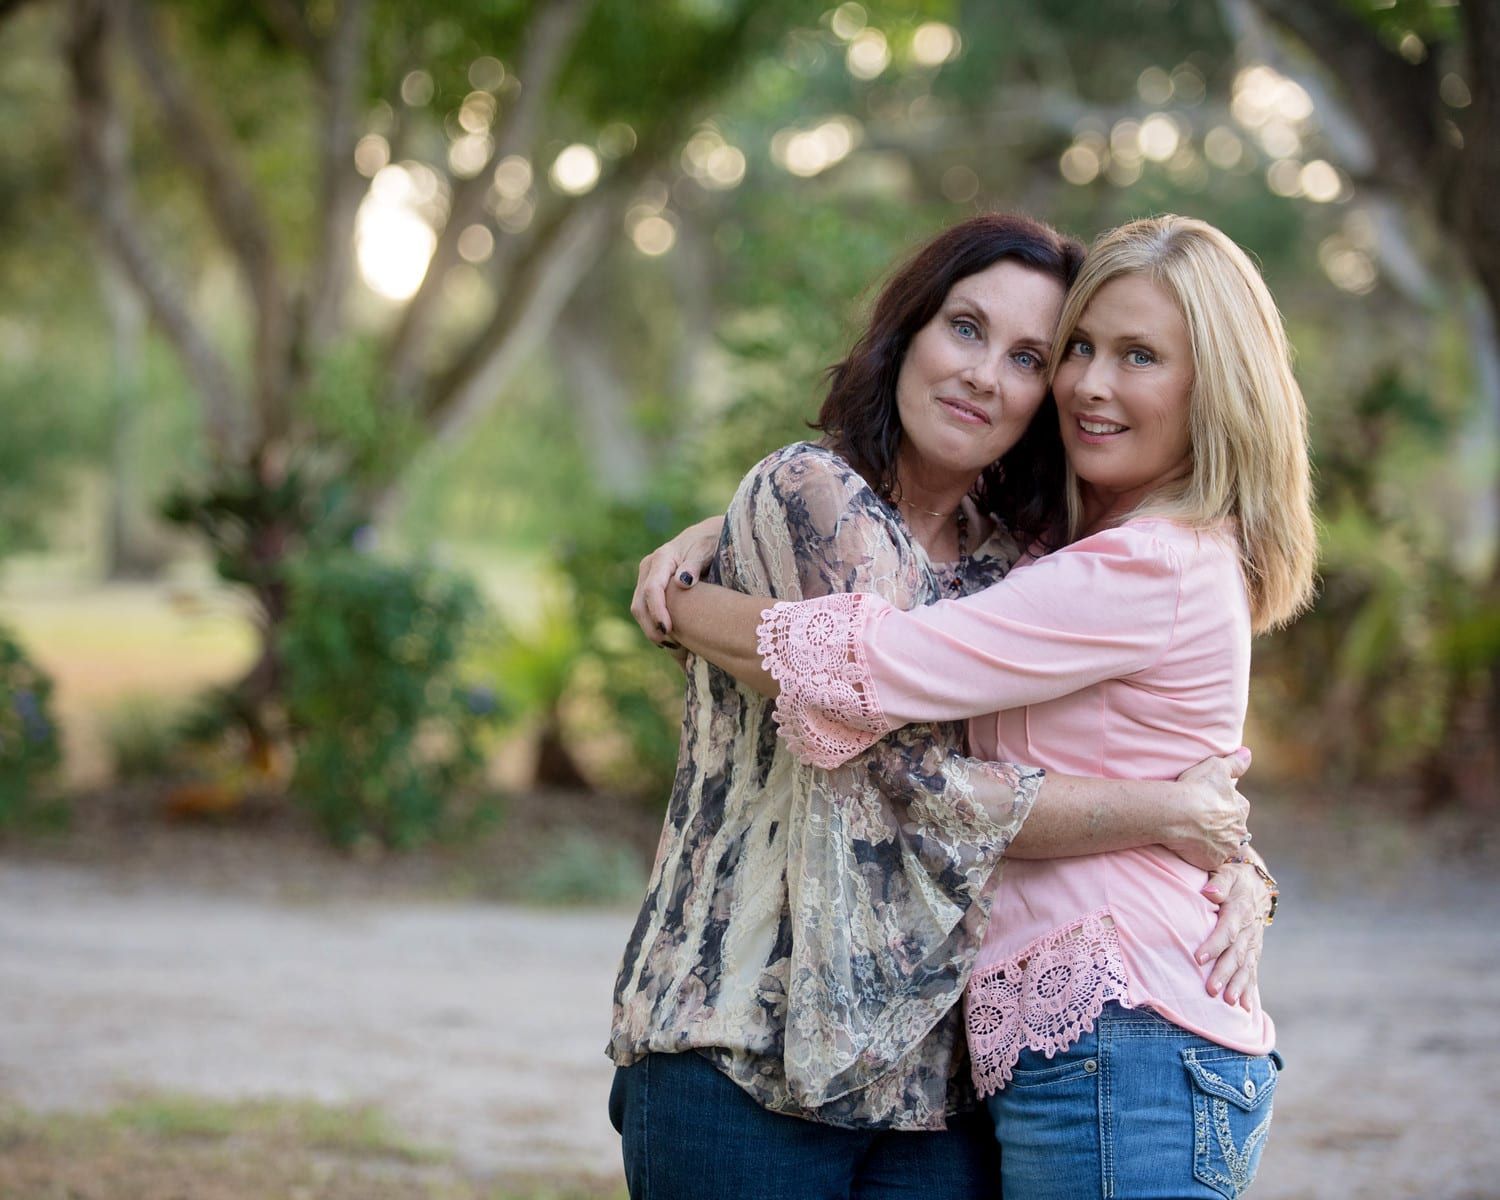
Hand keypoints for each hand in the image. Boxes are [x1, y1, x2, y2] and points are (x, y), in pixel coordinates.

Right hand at [630, 515, 724, 643]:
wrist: (704, 537)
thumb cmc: (709, 543)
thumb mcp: (706, 549)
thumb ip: (695, 563)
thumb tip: (682, 581)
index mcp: (661, 558)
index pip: (652, 589)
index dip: (658, 612)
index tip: (668, 630)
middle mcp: (649, 568)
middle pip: (640, 604)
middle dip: (652, 628)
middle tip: (673, 647)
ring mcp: (646, 578)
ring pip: (639, 610)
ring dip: (652, 630)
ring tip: (675, 647)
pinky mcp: (650, 588)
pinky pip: (646, 611)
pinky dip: (655, 626)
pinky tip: (674, 640)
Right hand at [1162, 749, 1251, 870]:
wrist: (1178, 814)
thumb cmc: (1197, 788)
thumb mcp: (1217, 767)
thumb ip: (1235, 762)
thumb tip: (1248, 753)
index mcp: (1241, 808)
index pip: (1236, 807)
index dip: (1222, 805)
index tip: (1208, 803)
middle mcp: (1239, 830)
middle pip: (1232, 829)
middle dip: (1221, 826)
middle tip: (1201, 820)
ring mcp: (1226, 849)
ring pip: (1223, 845)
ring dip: (1214, 842)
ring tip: (1195, 835)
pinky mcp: (1211, 862)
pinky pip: (1208, 859)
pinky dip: (1201, 854)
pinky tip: (1189, 846)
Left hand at [1196, 858, 1270, 1008]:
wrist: (1258, 883)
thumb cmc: (1235, 876)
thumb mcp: (1228, 872)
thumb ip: (1219, 882)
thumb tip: (1209, 892)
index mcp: (1239, 910)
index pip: (1226, 930)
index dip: (1214, 945)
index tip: (1198, 959)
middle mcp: (1249, 929)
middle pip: (1236, 954)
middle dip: (1224, 973)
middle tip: (1212, 990)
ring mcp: (1254, 942)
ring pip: (1246, 966)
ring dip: (1238, 985)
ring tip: (1229, 1003)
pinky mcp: (1255, 950)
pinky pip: (1253, 971)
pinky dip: (1249, 989)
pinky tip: (1244, 1008)